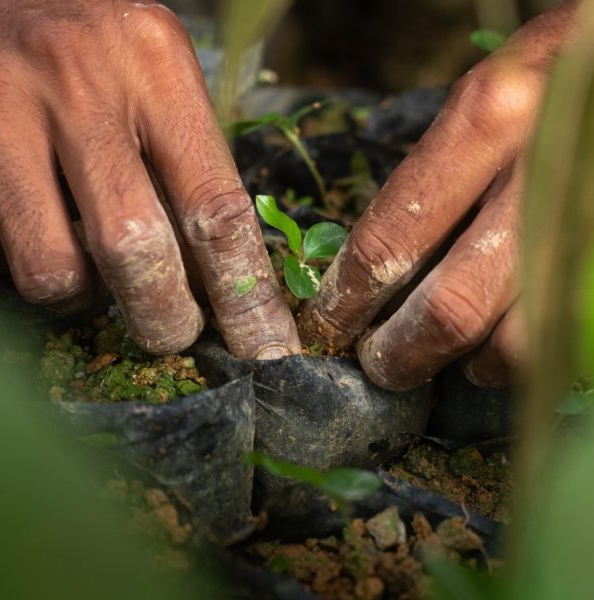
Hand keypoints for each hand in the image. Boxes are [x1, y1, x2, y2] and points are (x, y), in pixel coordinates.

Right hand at [0, 0, 299, 357]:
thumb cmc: (103, 56)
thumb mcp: (160, 88)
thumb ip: (190, 170)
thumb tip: (221, 278)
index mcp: (159, 67)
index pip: (217, 208)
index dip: (245, 295)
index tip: (264, 348)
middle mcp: (84, 81)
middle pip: (137, 248)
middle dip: (163, 317)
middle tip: (173, 332)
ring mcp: (10, 106)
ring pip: (58, 268)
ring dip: (88, 299)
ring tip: (99, 276)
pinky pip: (6, 255)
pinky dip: (40, 272)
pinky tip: (54, 243)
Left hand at [299, 1, 575, 388]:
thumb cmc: (550, 79)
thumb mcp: (481, 101)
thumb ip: (431, 178)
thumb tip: (376, 267)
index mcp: (488, 122)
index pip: (388, 244)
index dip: (347, 302)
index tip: (328, 326)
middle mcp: (542, 177)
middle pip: (450, 309)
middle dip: (400, 354)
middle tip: (378, 363)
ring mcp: (587, 227)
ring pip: (514, 344)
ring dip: (466, 364)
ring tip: (446, 355)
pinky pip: (557, 336)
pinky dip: (515, 355)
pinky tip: (499, 341)